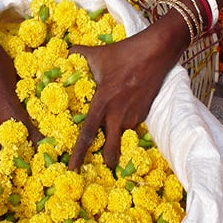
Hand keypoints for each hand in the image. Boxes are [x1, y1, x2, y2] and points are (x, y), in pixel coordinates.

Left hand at [68, 25, 185, 170]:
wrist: (156, 52)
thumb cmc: (124, 53)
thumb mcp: (97, 54)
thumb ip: (78, 55)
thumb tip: (65, 52)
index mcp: (102, 103)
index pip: (87, 135)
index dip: (78, 154)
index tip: (71, 169)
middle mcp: (117, 115)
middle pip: (110, 148)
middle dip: (106, 160)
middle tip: (99, 167)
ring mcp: (133, 116)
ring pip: (120, 136)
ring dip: (115, 139)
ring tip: (110, 137)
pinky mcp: (144, 114)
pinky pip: (130, 125)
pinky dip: (124, 125)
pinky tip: (122, 115)